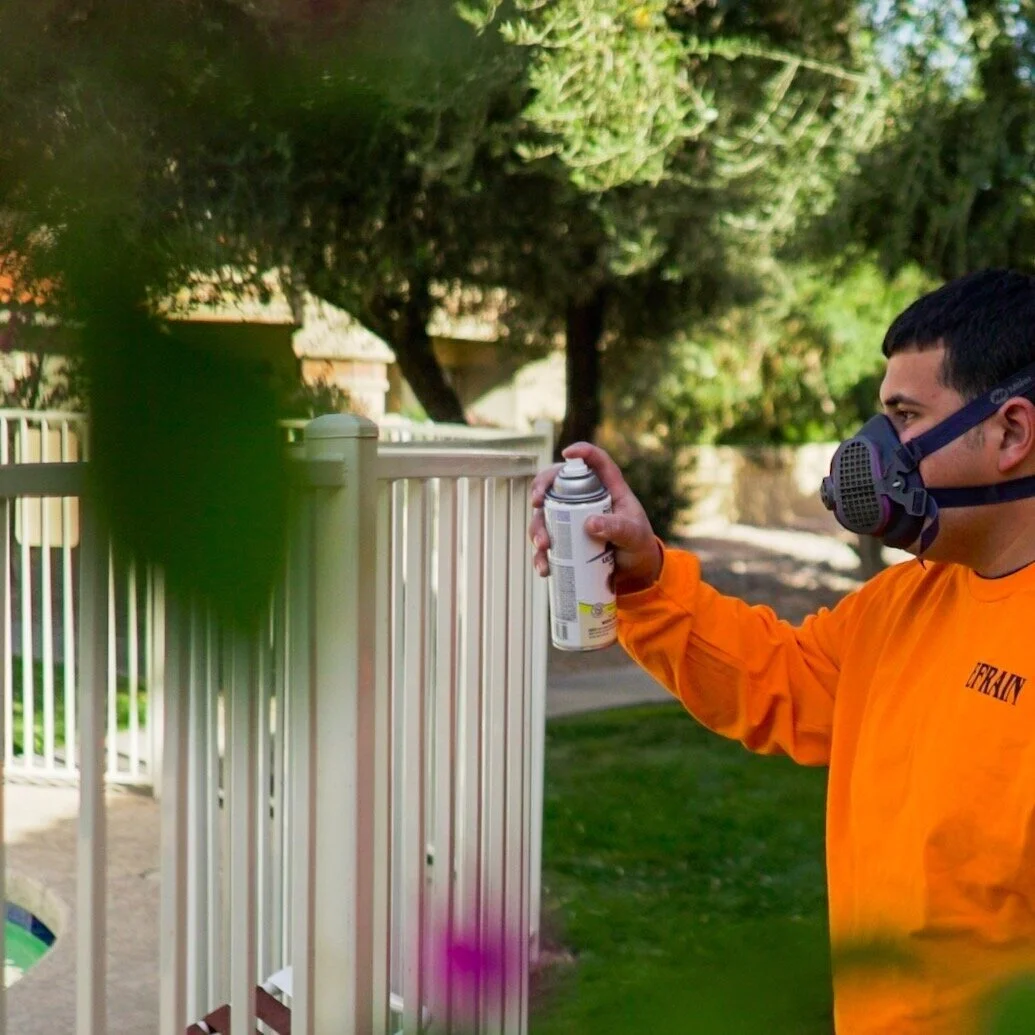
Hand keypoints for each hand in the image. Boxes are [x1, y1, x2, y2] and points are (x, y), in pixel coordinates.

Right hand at [527, 442, 662, 592]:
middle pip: (556, 483)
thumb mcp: (633, 535)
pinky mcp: (565, 541)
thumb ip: (617, 528)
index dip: (582, 452)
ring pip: (545, 514)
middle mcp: (584, 499)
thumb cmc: (638, 544)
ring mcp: (571, 519)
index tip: (567, 453)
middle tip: (537, 502)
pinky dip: (541, 556)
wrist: (636, 572)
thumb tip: (589, 524)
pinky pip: (546, 544)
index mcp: (607, 488)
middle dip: (541, 488)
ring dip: (537, 528)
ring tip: (543, 545)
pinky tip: (544, 568)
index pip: (596, 461)